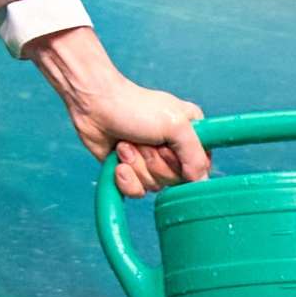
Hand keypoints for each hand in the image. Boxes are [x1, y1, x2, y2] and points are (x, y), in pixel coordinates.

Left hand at [24, 23, 207, 197]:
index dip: (183, 165)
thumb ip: (195, 155)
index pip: (201, 168)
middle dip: (154, 162)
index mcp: (191, 134)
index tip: (168, 149)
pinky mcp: (131, 171)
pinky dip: (125, 178)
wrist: (94, 105)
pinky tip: (118, 162)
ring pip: (154, 186)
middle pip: (175, 180)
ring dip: (137, 165)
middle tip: (143, 140)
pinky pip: (137, 191)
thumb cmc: (134, 107)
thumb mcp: (175, 125)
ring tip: (127, 144)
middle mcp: (173, 150)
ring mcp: (151, 161)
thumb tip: (200, 182)